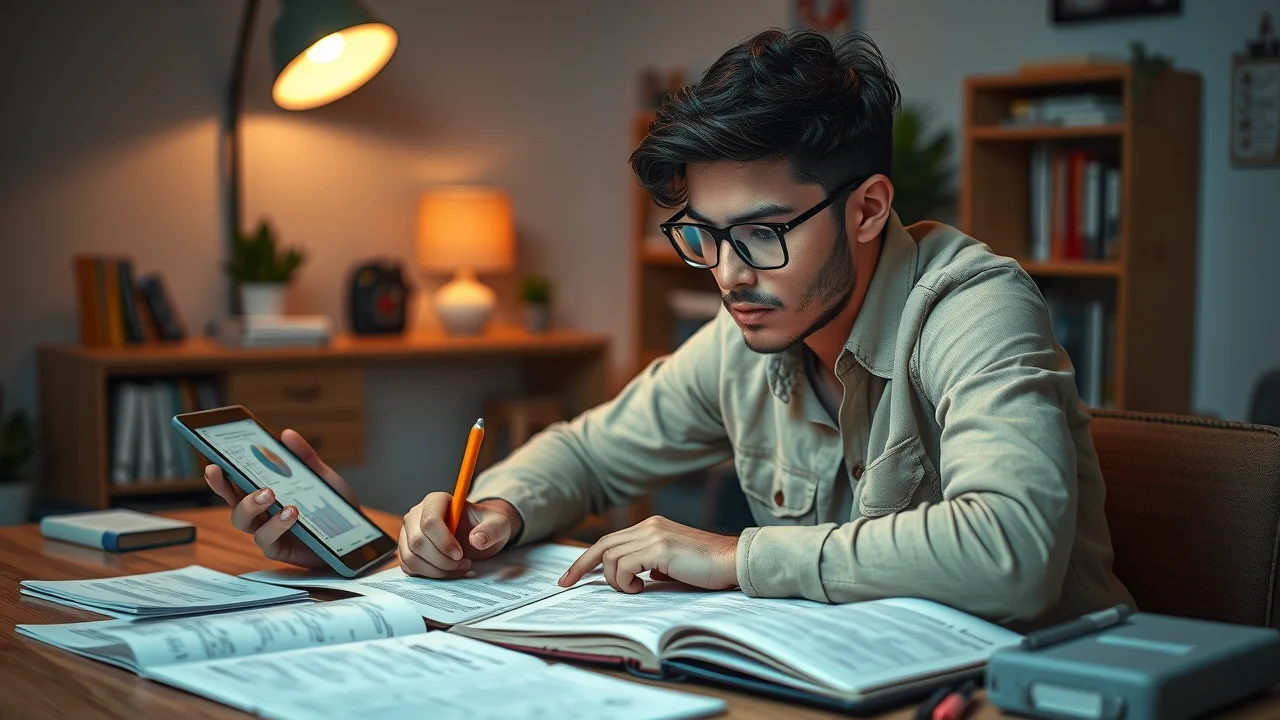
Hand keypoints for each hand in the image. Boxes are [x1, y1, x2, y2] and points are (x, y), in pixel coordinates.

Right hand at [205, 429, 356, 568]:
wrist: (356, 539)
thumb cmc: (334, 508)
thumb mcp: (323, 478)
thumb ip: (305, 458)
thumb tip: (286, 434)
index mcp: (265, 492)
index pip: (236, 482)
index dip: (221, 474)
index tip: (213, 462)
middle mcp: (261, 513)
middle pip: (232, 501)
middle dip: (225, 488)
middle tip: (231, 473)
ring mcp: (267, 532)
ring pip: (243, 521)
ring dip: (252, 505)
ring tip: (271, 494)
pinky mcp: (278, 549)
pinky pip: (266, 540)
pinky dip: (275, 526)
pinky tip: (290, 514)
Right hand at [398, 493, 523, 578]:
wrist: (478, 535)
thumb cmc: (485, 526)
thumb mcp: (498, 524)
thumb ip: (492, 529)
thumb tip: (477, 540)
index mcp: (436, 501)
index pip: (430, 521)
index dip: (444, 542)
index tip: (461, 555)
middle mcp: (416, 515)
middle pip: (418, 542)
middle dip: (441, 560)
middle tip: (463, 563)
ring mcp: (408, 533)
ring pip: (411, 557)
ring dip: (436, 570)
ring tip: (458, 568)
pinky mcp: (407, 550)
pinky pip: (409, 567)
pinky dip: (429, 575)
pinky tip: (448, 572)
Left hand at [558, 516, 738, 592]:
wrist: (733, 561)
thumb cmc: (708, 568)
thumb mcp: (673, 564)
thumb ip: (652, 565)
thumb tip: (637, 578)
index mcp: (652, 527)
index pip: (610, 540)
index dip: (588, 558)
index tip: (572, 576)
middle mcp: (649, 526)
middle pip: (602, 543)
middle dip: (580, 565)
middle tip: (565, 584)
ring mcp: (654, 535)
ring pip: (611, 556)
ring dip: (614, 580)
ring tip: (632, 591)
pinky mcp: (660, 548)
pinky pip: (625, 564)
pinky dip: (625, 581)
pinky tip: (639, 589)